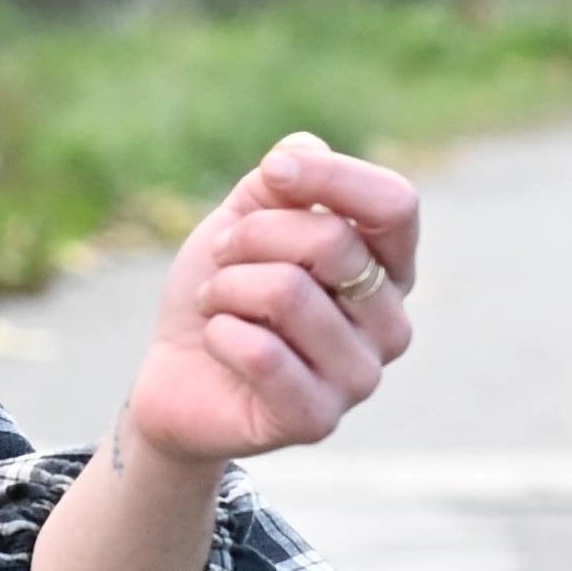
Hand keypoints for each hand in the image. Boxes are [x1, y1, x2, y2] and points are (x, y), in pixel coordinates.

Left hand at [118, 129, 421, 467]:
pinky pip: (262, 353)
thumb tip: (306, 151)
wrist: (176, 376)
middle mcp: (391, 325)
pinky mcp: (317, 420)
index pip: (395, 205)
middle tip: (223, 258)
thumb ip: (282, 181)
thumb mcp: (246, 219)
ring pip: (287, 292)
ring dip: (228, 287)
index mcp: (388, 270)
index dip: (332, 176)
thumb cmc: (225, 291)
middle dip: (254, 236)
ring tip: (218, 304)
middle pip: (334, 242)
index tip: (271, 173)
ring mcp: (361, 377)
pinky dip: (220, 333)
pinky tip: (217, 343)